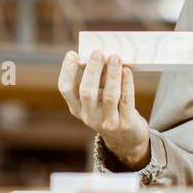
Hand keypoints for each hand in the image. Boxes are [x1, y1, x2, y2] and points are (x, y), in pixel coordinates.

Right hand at [58, 50, 151, 168]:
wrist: (126, 140)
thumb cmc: (109, 110)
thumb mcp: (97, 98)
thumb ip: (96, 79)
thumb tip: (99, 55)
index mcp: (77, 107)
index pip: (66, 89)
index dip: (67, 71)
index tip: (72, 54)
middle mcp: (89, 116)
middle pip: (86, 92)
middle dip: (92, 71)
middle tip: (98, 53)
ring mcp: (107, 122)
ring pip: (108, 96)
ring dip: (112, 75)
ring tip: (115, 58)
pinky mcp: (126, 123)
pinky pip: (126, 101)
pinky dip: (127, 84)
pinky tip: (127, 71)